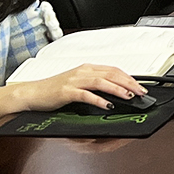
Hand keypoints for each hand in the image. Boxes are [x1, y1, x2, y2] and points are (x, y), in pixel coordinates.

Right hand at [11, 63, 142, 113]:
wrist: (32, 93)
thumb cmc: (53, 90)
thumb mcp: (77, 83)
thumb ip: (93, 84)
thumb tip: (113, 91)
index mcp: (86, 68)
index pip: (113, 70)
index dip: (129, 77)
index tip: (141, 86)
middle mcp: (82, 71)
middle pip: (111, 74)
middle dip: (129, 83)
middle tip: (141, 92)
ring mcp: (74, 81)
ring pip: (101, 82)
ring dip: (117, 89)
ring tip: (129, 96)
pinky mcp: (66, 92)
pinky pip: (86, 95)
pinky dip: (99, 99)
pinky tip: (108, 105)